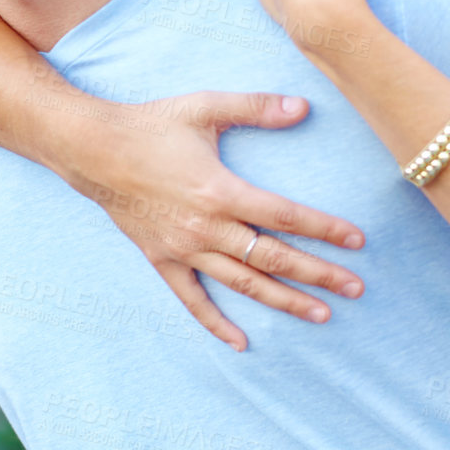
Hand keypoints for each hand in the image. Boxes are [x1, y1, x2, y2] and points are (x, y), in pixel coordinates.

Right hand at [69, 90, 368, 349]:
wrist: (92, 150)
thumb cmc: (152, 124)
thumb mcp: (205, 106)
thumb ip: (256, 106)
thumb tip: (304, 106)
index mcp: (220, 190)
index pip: (285, 216)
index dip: (325, 229)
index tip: (358, 241)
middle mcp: (206, 227)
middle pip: (273, 258)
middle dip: (318, 274)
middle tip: (356, 288)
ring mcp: (183, 249)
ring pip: (243, 283)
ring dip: (284, 301)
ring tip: (322, 315)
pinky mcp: (162, 260)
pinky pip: (192, 299)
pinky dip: (216, 323)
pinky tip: (242, 343)